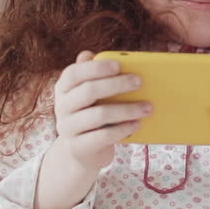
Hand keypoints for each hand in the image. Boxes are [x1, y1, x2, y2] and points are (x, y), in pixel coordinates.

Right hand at [52, 50, 151, 172]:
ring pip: (100, 114)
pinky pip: (103, 136)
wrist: (81, 153)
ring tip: (147, 108)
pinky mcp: (78, 147)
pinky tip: (136, 125)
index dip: (96, 67)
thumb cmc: (90, 115)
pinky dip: (123, 129)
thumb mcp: (90, 96)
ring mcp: (68, 128)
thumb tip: (98, 55)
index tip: (119, 64)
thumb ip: (93, 76)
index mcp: (63, 89)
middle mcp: (62, 107)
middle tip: (140, 82)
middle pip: (89, 91)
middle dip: (117, 84)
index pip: (74, 73)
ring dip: (127, 109)